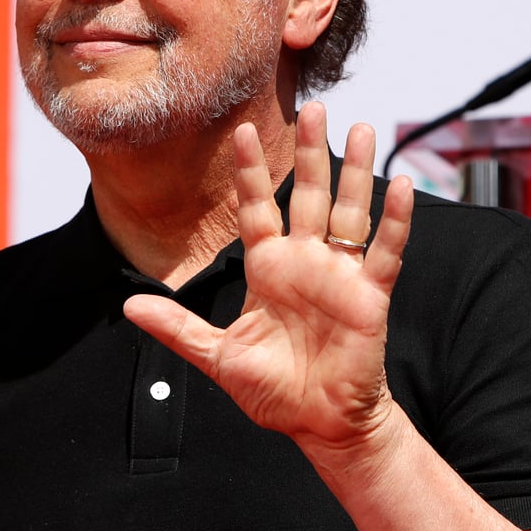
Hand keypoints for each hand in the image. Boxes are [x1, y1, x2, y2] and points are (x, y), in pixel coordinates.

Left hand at [123, 102, 414, 457]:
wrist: (318, 424)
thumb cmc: (274, 391)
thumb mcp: (218, 356)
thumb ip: (178, 328)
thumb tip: (129, 305)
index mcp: (268, 269)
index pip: (257, 209)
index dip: (251, 173)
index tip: (241, 131)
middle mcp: (305, 263)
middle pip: (308, 195)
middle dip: (309, 152)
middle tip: (313, 106)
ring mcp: (340, 275)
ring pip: (349, 211)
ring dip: (356, 172)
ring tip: (361, 128)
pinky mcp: (370, 295)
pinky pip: (385, 250)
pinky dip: (395, 220)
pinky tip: (402, 185)